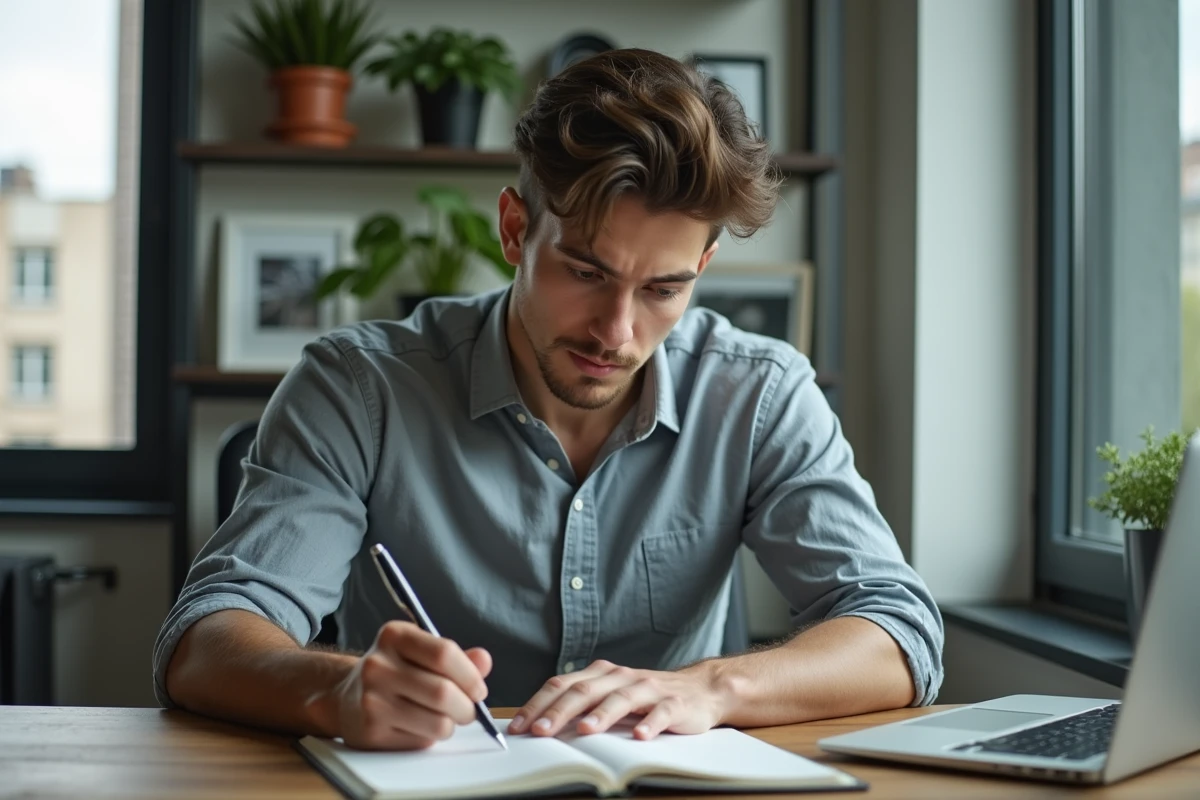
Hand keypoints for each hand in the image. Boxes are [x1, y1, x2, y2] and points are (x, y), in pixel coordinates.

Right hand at [327, 621, 491, 749]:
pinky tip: (420, 727)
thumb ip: (456, 657)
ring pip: (437, 722)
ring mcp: (372, 699)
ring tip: (446, 719)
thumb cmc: (394, 671)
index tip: (479, 690)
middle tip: (468, 711)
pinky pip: (420, 741)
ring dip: (451, 725)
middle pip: (443, 692)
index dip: (470, 675)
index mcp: (395, 636)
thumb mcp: (420, 653)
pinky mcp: (371, 731)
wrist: (343, 696)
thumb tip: (484, 660)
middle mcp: (378, 665)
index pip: (444, 654)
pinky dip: (430, 737)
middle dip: (467, 707)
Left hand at [507, 659, 727, 739]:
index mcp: (601, 675)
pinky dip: (650, 723)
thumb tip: (539, 725)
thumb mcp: (611, 696)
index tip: (518, 726)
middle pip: (585, 690)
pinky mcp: (674, 703)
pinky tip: (639, 736)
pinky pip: (660, 712)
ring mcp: (649, 689)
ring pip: (620, 698)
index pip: (562, 684)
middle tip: (541, 730)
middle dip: (560, 710)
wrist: (701, 690)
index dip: (538, 704)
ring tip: (584, 730)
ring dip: (601, 715)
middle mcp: (621, 677)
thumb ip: (582, 705)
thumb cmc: (648, 697)